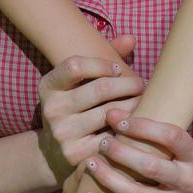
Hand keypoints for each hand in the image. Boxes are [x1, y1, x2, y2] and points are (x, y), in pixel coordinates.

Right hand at [37, 36, 141, 192]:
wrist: (55, 154)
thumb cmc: (77, 108)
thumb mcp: (79, 83)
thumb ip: (104, 57)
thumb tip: (131, 38)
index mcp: (49, 86)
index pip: (76, 66)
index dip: (102, 64)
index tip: (119, 69)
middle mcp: (51, 109)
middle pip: (100, 88)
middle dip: (128, 84)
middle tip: (142, 84)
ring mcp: (62, 134)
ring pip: (109, 112)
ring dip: (134, 104)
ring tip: (144, 100)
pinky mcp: (75, 154)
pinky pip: (111, 136)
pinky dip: (127, 128)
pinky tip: (135, 124)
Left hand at [75, 112, 192, 192]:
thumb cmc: (181, 167)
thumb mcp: (181, 149)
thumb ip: (155, 134)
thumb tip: (113, 111)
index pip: (172, 137)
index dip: (143, 127)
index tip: (117, 119)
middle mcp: (191, 184)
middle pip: (152, 167)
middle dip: (122, 153)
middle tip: (102, 142)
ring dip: (109, 178)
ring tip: (90, 164)